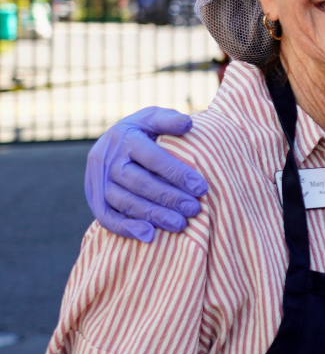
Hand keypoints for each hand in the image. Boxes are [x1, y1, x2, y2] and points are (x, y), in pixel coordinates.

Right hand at [85, 108, 206, 242]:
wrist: (112, 143)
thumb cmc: (142, 131)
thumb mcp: (153, 118)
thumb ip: (169, 120)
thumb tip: (187, 124)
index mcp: (126, 137)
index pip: (153, 158)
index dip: (177, 174)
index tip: (201, 188)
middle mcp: (108, 159)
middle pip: (138, 182)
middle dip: (168, 197)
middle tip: (193, 209)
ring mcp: (98, 180)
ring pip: (123, 201)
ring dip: (152, 215)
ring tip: (179, 224)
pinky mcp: (94, 198)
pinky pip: (106, 217)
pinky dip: (126, 228)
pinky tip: (149, 236)